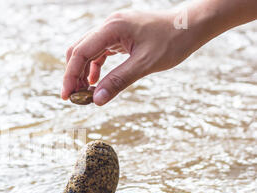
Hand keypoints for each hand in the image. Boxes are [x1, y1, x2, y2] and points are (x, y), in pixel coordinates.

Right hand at [61, 9, 197, 105]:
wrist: (191, 26)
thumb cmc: (173, 41)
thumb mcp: (145, 64)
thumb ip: (119, 81)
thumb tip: (96, 100)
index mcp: (113, 27)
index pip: (80, 52)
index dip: (70, 76)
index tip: (66, 97)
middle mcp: (109, 25)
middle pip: (78, 50)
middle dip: (73, 75)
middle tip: (74, 98)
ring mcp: (113, 29)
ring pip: (87, 51)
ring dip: (83, 72)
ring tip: (85, 93)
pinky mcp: (119, 35)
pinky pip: (99, 52)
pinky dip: (94, 68)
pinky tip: (96, 82)